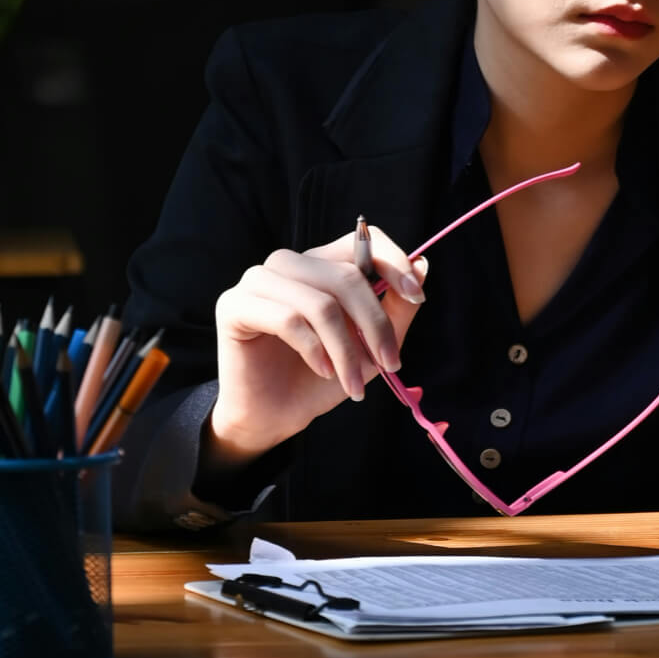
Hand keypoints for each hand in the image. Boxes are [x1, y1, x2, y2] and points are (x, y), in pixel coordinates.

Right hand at [205, 226, 428, 469]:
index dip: (392, 261)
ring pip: (319, 302)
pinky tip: (323, 371)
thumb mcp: (369, 347)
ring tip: (353, 382)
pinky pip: (288, 319)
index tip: (416, 295)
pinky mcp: (235, 305)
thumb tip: (423, 266)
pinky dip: (314, 350)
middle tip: (390, 364)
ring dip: (345, 348)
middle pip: (345, 275)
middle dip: (375, 325)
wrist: (273, 417)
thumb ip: (395, 309)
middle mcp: (288, 264)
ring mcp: (258, 280)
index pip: (361, 240)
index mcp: (319, 264)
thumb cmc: (319, 379)